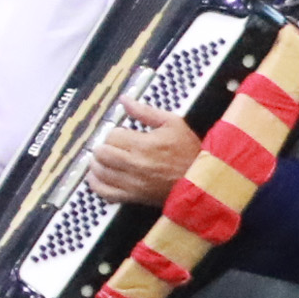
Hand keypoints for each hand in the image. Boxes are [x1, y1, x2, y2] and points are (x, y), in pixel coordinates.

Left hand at [85, 103, 202, 210]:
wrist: (201, 181)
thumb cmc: (189, 152)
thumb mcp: (172, 124)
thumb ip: (145, 111)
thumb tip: (125, 100)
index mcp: (143, 145)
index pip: (112, 136)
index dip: (115, 132)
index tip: (122, 134)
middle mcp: (134, 165)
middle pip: (101, 153)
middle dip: (104, 146)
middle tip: (112, 146)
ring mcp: (132, 183)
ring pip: (98, 171)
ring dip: (98, 163)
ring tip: (106, 159)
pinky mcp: (132, 197)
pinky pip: (104, 192)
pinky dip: (96, 183)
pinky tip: (100, 176)